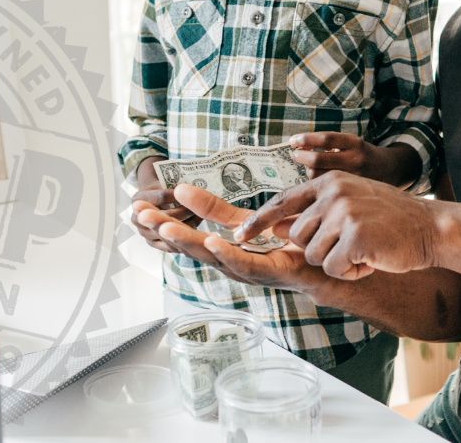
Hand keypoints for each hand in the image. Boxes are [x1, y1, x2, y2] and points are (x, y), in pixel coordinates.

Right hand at [130, 157, 198, 252]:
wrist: (154, 199)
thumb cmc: (163, 188)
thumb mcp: (165, 181)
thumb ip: (175, 186)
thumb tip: (193, 189)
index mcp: (139, 199)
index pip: (162, 197)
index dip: (180, 195)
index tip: (195, 193)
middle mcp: (137, 217)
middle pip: (165, 216)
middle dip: (185, 211)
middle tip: (202, 209)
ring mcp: (143, 232)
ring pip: (168, 232)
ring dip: (187, 227)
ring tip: (203, 222)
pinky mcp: (152, 243)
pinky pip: (169, 246)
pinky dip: (184, 242)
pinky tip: (198, 238)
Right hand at [133, 185, 324, 291]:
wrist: (323, 262)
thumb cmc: (287, 242)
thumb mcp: (245, 219)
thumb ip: (214, 208)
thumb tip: (182, 187)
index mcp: (221, 247)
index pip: (185, 233)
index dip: (161, 220)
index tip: (138, 207)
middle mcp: (228, 261)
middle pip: (190, 246)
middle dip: (163, 229)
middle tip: (139, 214)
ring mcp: (246, 269)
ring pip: (210, 256)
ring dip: (187, 242)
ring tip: (165, 226)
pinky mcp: (268, 273)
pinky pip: (244, 263)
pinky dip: (227, 254)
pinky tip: (211, 242)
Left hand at [235, 171, 438, 279]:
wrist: (431, 227)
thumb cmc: (391, 219)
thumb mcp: (351, 202)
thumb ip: (318, 210)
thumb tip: (278, 227)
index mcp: (329, 182)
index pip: (283, 201)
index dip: (259, 221)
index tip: (238, 235)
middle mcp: (332, 193)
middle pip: (296, 237)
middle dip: (319, 250)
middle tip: (351, 246)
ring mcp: (344, 214)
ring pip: (312, 256)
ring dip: (336, 262)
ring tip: (364, 251)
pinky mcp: (355, 238)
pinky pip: (332, 269)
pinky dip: (350, 272)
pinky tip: (371, 261)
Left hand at [290, 132, 419, 187]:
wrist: (392, 171)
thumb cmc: (364, 156)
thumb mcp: (352, 144)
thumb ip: (330, 146)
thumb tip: (299, 146)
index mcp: (355, 144)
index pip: (326, 139)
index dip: (306, 139)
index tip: (293, 140)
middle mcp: (355, 160)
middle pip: (318, 160)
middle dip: (301, 156)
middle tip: (295, 154)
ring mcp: (352, 179)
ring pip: (318, 177)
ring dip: (308, 172)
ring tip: (309, 168)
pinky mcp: (350, 193)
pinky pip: (324, 190)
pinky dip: (315, 184)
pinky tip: (315, 180)